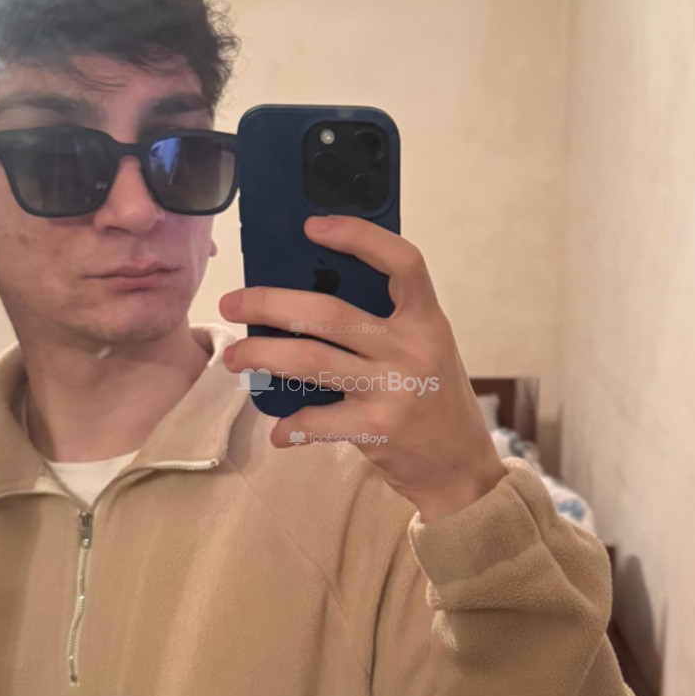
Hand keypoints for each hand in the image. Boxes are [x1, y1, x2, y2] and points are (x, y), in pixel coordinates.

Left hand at [218, 215, 506, 522]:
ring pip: (310, 361)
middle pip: (329, 312)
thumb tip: (305, 299)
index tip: (312, 226)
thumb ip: (384, 324)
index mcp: (427, 320)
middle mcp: (412, 349)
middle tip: (232, 304)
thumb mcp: (425, 350)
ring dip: (261, 356)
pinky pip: (316, 420)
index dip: (359, 236)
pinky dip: (290, 426)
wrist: (462, 469)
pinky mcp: (377, 429)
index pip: (402, 261)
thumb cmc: (435, 400)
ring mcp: (394, 390)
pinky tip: (280, 430)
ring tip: (233, 359)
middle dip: (269, 303)